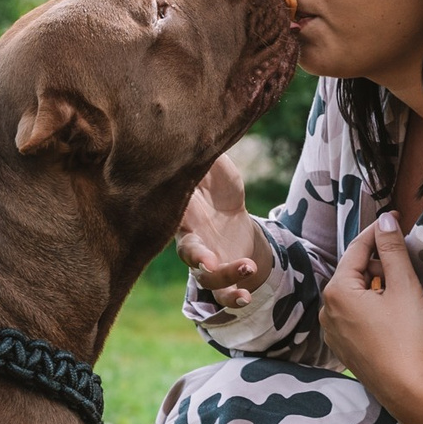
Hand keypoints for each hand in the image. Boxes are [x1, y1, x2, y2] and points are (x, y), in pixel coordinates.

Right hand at [175, 153, 272, 307]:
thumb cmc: (217, 186)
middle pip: (187, 254)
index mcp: (184, 214)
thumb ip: (207, 155)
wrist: (232, 212)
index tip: (188, 225)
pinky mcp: (223, 275)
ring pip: (206, 279)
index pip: (175, 219)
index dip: (176, 224)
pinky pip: (222, 294)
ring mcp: (206, 262)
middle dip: (198, 260)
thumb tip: (200, 125)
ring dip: (225, 278)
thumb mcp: (218, 168)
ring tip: (247, 267)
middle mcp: (191, 241)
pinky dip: (233, 298)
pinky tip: (246, 298)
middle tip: (209, 261)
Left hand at [321, 214, 422, 423]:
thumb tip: (386, 218)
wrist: (406, 388)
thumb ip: (393, 249)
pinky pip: (353, 315)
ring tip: (401, 289)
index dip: (379, 231)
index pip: (358, 249)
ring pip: (354, 294)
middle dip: (379, 262)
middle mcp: (326, 309)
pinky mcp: (342, 347)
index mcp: (337, 291)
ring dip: (376, 285)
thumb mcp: (403, 286)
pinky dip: (370, 306)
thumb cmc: (406, 336)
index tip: (396, 217)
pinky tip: (391, 313)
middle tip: (405, 260)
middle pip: (354, 272)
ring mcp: (331, 331)